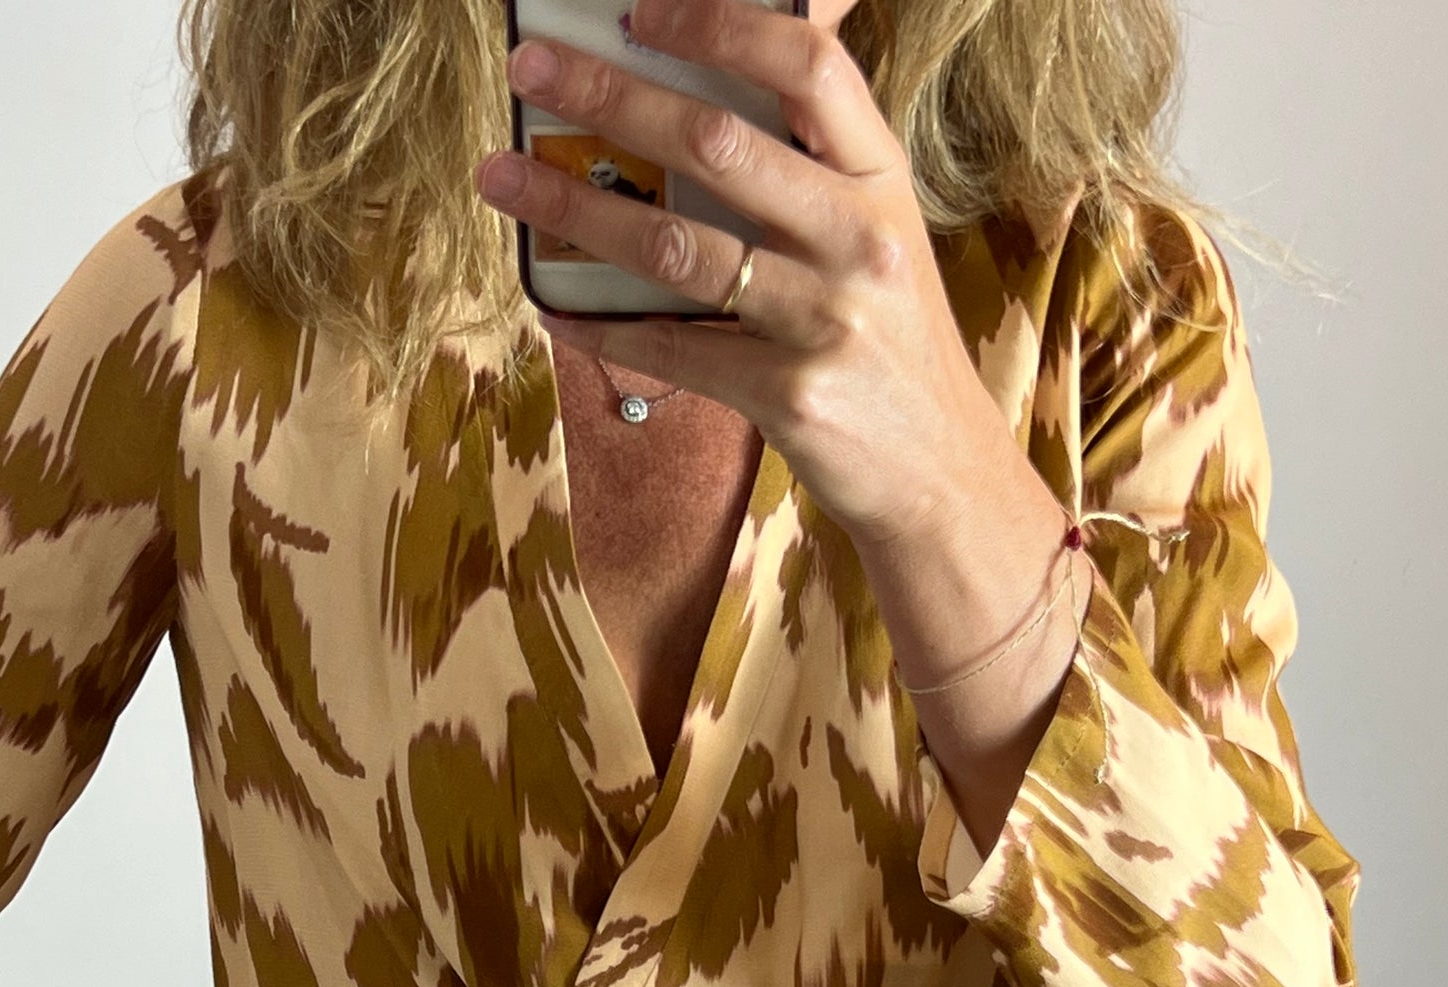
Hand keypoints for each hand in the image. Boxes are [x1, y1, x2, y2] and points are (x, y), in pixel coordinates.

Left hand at [477, 0, 1094, 854]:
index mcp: (881, 181)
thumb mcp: (875, 245)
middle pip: (717, 142)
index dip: (718, 24)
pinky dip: (602, 328)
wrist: (940, 479)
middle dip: (610, 95)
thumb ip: (804, 183)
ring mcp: (827, 320)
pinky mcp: (791, 397)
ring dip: (574, 207)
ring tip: (506, 178)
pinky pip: (672, 349)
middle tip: (532, 70)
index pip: (806, 66)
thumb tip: (680, 124)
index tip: (639, 13)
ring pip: (675, 246)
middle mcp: (861, 238)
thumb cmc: (888, 353)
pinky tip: (554, 307)